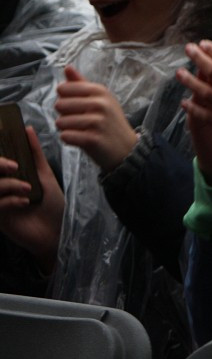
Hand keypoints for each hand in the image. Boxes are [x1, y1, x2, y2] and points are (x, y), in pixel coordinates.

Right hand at [0, 127, 64, 271]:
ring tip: (28, 188)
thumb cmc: (52, 203)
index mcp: (8, 178)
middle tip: (14, 166)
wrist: (58, 230)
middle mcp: (0, 189)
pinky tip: (24, 202)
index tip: (4, 141)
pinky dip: (10, 200)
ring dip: (9, 184)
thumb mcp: (45, 175)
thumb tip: (27, 129)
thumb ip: (34, 153)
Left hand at [55, 66, 136, 172]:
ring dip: (66, 129)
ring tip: (80, 131)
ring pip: (60, 122)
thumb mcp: (100, 99)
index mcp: (100, 91)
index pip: (64, 88)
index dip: (64, 98)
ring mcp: (98, 122)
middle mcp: (100, 104)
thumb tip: (67, 67)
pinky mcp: (93, 139)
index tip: (76, 106)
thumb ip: (81, 84)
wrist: (126, 148)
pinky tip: (80, 139)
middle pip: (60, 105)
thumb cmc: (109, 122)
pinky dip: (69, 139)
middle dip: (64, 115)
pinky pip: (66, 136)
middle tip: (79, 120)